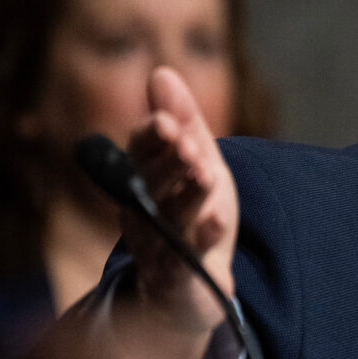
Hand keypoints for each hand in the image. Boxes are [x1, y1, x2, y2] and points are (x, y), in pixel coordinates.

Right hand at [122, 66, 239, 358]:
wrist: (193, 287)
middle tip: (190, 144)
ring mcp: (159, 247)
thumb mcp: (196, 162)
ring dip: (186, 195)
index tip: (171, 123)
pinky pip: (186, 261)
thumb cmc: (192, 215)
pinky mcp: (180, 279)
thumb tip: (161, 70)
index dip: (152, 137)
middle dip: (169, 163)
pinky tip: (218, 222)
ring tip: (206, 174)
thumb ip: (182, 120)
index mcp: (143, 180)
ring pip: (168, 219)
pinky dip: (203, 239)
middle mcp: (142, 212)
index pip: (139, 153)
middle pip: (150, 184)